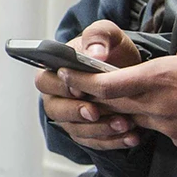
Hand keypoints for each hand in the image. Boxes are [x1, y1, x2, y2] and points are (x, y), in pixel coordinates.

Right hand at [35, 21, 145, 150]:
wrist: (130, 72)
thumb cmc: (112, 51)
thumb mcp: (108, 34)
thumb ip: (98, 36)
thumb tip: (94, 53)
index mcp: (54, 70)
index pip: (45, 81)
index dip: (60, 87)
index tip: (79, 90)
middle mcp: (57, 96)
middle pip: (55, 110)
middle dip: (76, 113)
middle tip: (95, 111)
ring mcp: (71, 116)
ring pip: (76, 130)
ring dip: (99, 129)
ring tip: (123, 124)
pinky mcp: (88, 132)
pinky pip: (95, 142)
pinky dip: (113, 141)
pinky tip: (131, 136)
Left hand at [62, 34, 176, 159]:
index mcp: (160, 78)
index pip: (108, 83)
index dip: (83, 80)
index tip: (65, 73)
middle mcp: (157, 105)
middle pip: (112, 103)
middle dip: (92, 96)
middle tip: (76, 87)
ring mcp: (169, 127)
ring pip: (134, 117)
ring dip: (120, 110)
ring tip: (113, 99)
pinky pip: (158, 130)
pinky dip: (152, 121)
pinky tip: (160, 113)